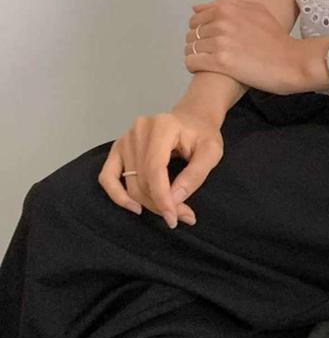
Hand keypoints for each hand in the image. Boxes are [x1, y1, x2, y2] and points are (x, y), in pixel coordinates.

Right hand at [97, 108, 223, 227]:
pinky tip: (134, 207)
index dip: (162, 198)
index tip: (173, 218)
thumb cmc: (203, 134)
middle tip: (182, 216)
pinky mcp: (118, 148)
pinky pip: (107, 177)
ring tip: (170, 212)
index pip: (155, 169)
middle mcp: (139, 130)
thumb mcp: (211, 151)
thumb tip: (174, 199)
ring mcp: (125, 138)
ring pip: (130, 183)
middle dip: (160, 204)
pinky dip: (118, 195)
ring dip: (148, 203)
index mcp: (162, 126)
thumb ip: (195, 174)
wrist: (191, 119)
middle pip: (142, 179)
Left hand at [184, 0, 301, 93]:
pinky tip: (207, 70)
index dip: (201, 30)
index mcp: (228, 8)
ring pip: (190, 48)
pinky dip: (195, 67)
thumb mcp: (257, 11)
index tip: (211, 39)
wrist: (292, 61)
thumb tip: (197, 7)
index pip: (197, 17)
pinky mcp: (220, 62)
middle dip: (197, 43)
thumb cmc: (277, 39)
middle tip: (211, 53)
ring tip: (210, 63)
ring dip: (196, 56)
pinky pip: (192, 62)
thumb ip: (227, 6)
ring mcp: (220, 41)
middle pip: (192, 33)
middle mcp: (222, 22)